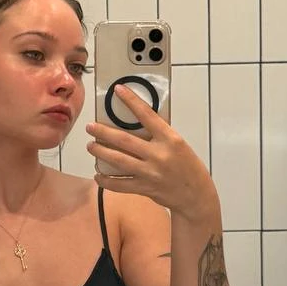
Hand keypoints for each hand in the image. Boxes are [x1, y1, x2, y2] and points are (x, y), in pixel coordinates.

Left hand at [86, 85, 217, 218]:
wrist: (196, 195)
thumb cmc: (188, 166)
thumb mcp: (178, 145)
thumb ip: (159, 136)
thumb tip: (136, 124)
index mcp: (170, 139)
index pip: (147, 115)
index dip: (131, 101)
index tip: (118, 90)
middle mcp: (159, 155)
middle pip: (124, 140)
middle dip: (103, 132)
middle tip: (90, 127)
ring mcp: (150, 173)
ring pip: (118, 161)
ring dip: (101, 152)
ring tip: (91, 146)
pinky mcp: (144, 188)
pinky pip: (119, 184)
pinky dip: (106, 180)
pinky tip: (98, 175)